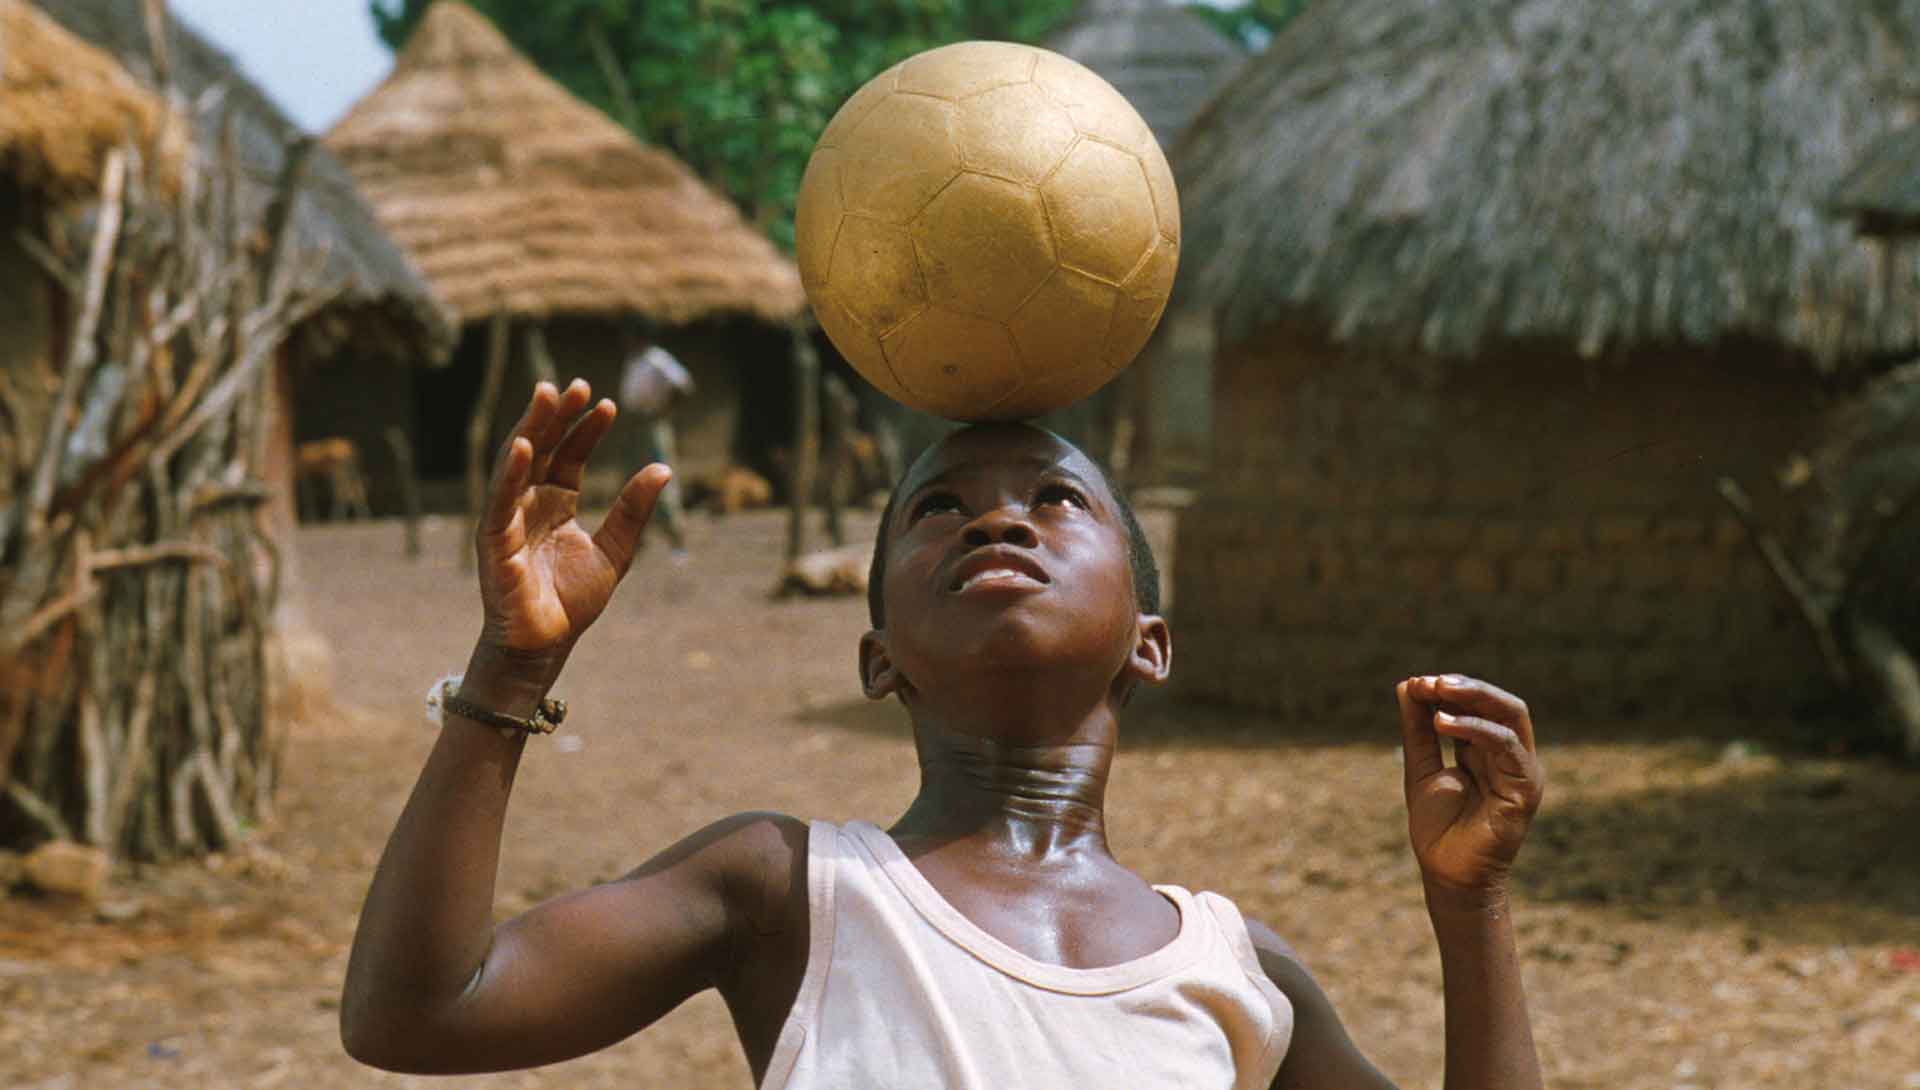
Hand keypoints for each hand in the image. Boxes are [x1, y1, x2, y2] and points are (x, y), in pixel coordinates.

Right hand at [475, 380, 670, 660]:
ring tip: (547, 395)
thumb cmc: (573, 601)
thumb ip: (633, 510)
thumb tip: (663, 468)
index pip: (569, 455)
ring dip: (530, 427)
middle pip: (541, 448)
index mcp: (556, 503)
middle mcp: (530, 503)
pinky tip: (523, 444)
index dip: (585, 430)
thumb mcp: (615, 550)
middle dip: (556, 415)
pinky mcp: (494, 537)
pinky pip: (499, 498)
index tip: (608, 405)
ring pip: (517, 462)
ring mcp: (509, 517)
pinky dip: (508, 471)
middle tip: (576, 385)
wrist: (548, 643)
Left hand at [1396, 674, 1545, 901]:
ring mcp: (1521, 771)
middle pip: (1500, 704)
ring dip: (1472, 699)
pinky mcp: (1525, 788)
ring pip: (1509, 717)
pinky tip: (1444, 722)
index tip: (1415, 684)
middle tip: (1432, 680)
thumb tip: (1408, 684)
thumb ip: (1417, 730)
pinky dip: (1477, 728)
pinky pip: (1508, 746)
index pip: (1477, 706)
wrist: (1446, 874)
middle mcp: (1509, 756)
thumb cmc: (1437, 827)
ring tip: (1437, 692)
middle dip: (1466, 686)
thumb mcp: (1421, 768)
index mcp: (1486, 750)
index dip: (1448, 690)